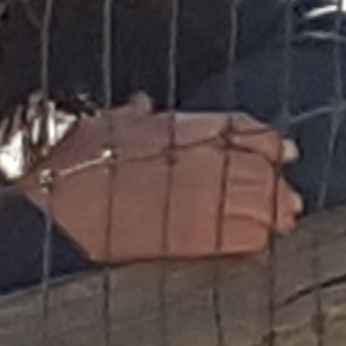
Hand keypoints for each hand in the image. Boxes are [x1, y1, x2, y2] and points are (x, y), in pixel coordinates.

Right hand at [20, 99, 301, 263]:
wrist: (58, 197)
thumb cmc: (76, 158)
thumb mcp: (111, 125)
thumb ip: (136, 117)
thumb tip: (143, 106)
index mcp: (184, 129)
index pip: (243, 131)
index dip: (267, 143)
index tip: (282, 152)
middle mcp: (200, 158)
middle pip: (257, 168)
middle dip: (274, 183)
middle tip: (288, 197)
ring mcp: (200, 196)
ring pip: (256, 201)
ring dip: (272, 210)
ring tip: (283, 218)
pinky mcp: (192, 234)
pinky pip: (238, 235)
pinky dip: (253, 236)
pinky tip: (261, 239)